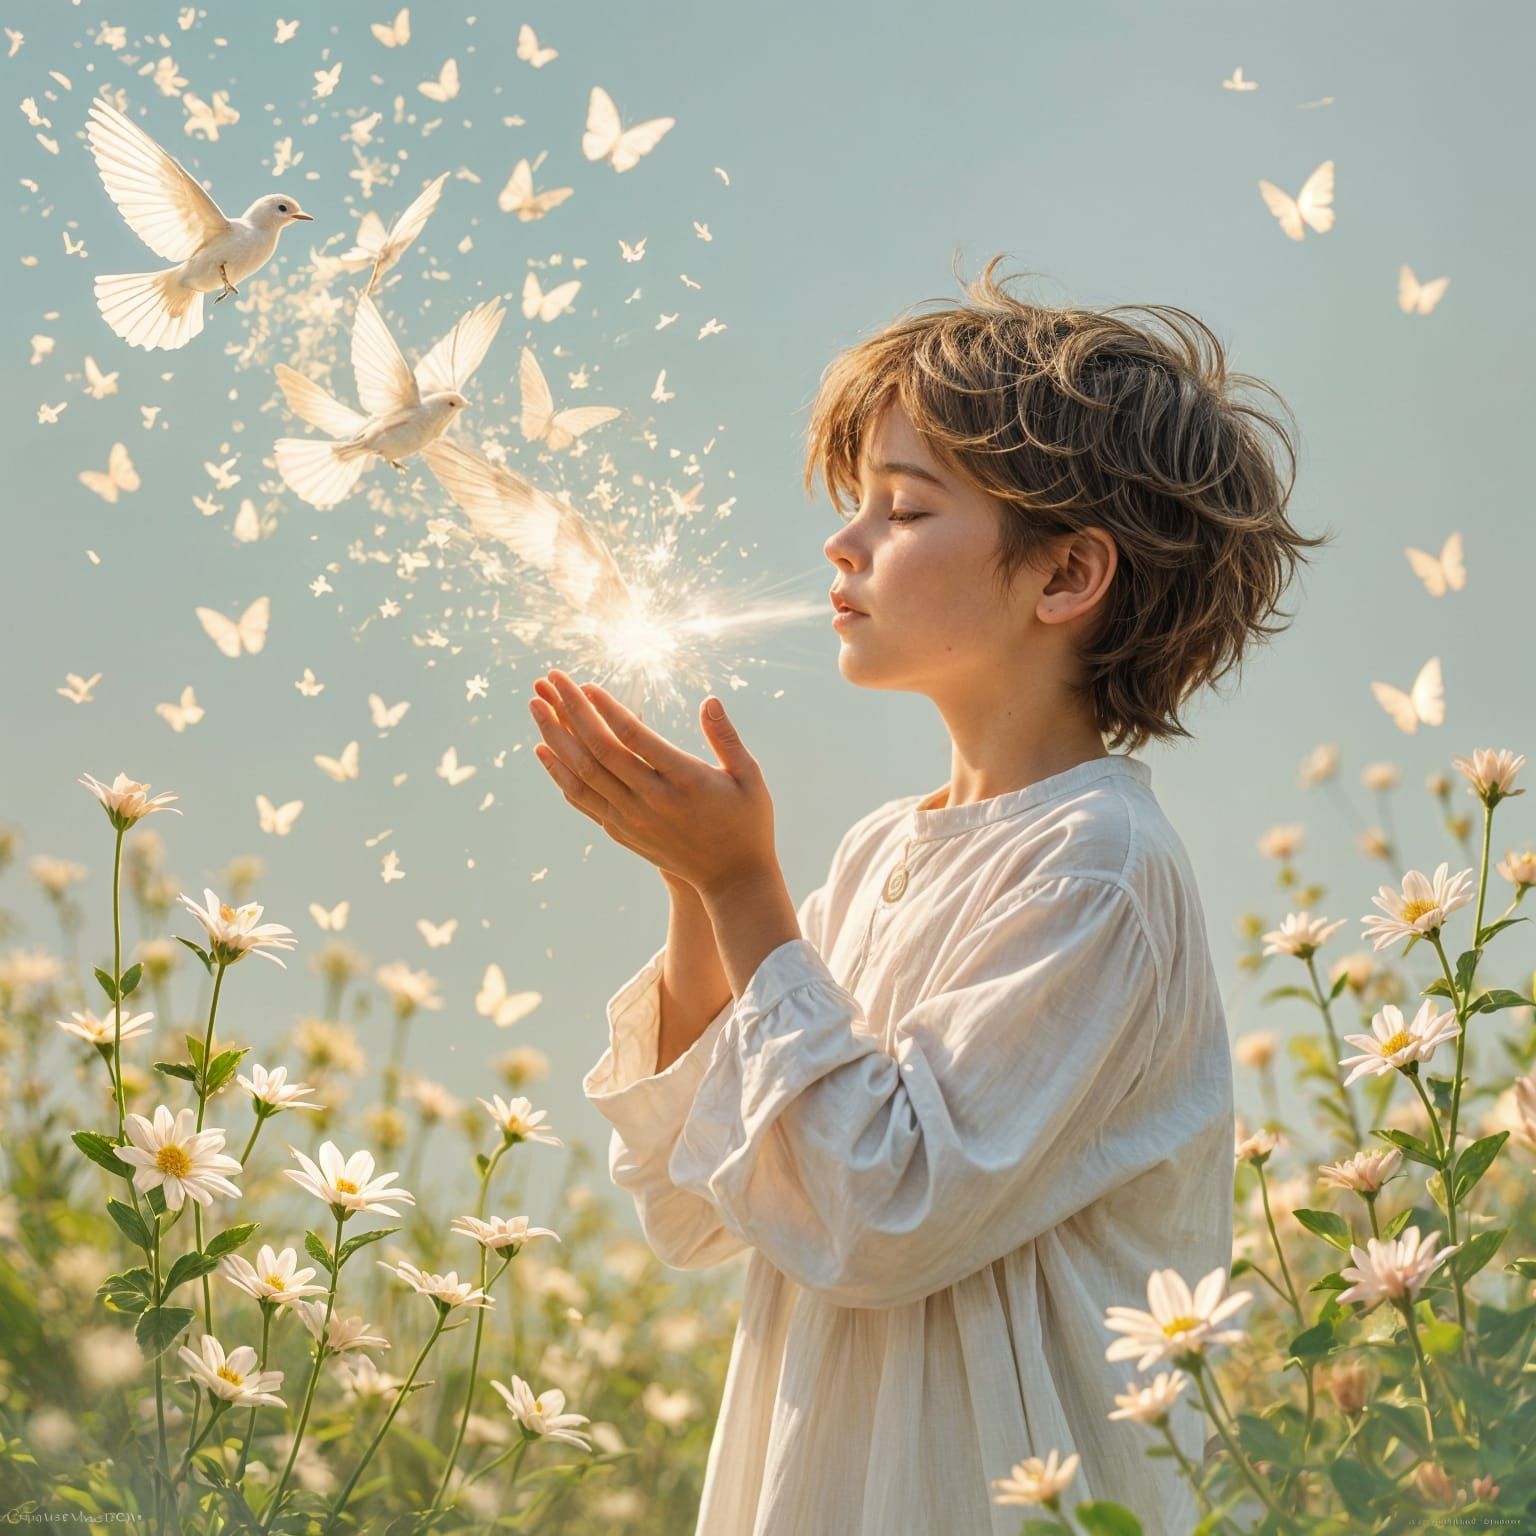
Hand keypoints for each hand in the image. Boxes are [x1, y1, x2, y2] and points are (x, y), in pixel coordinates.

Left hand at [528, 671, 778, 897]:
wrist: (731, 879)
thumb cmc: (747, 821)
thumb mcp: (749, 777)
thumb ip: (726, 737)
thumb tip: (708, 700)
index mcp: (685, 781)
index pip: (635, 737)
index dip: (607, 708)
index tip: (585, 684)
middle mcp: (652, 800)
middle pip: (599, 750)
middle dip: (569, 710)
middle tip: (549, 678)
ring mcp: (631, 819)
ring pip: (581, 773)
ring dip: (554, 736)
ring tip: (535, 704)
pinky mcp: (619, 831)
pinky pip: (581, 798)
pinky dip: (559, 771)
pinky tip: (544, 748)